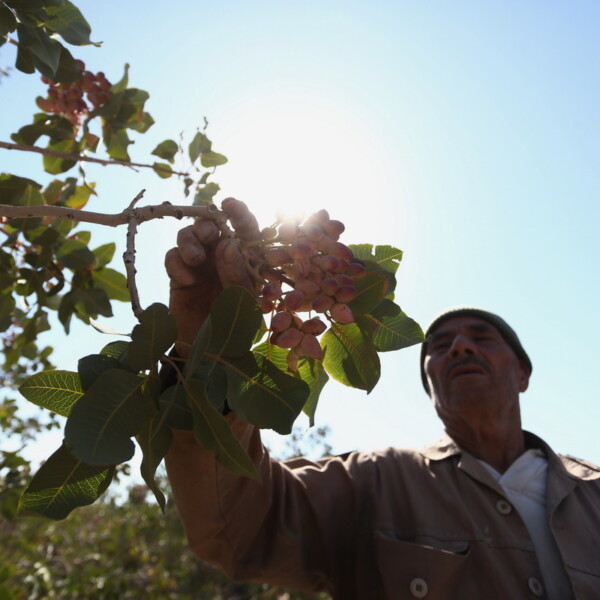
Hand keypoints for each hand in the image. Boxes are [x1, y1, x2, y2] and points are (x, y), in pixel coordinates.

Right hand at [164, 198, 260, 355]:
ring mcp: (200, 265)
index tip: (230, 204)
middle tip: (208, 234)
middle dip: (208, 223)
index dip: (239, 212)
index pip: (246, 229)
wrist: (205, 353)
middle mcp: (223, 257)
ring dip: (190, 240)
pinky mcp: (179, 275)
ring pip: (189, 235)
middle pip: (213, 225)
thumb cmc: (233, 327)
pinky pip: (172, 256)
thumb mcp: (242, 301)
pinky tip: (186, 279)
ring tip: (195, 259)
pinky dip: (177, 262)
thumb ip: (237, 273)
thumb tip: (228, 242)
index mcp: (246, 259)